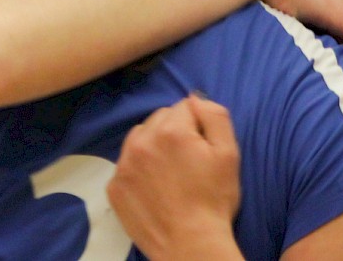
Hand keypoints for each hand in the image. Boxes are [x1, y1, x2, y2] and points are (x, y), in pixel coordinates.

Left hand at [109, 96, 242, 259]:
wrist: (189, 244)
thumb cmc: (214, 200)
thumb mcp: (229, 153)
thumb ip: (215, 115)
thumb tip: (196, 98)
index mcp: (171, 131)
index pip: (184, 107)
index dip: (197, 125)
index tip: (202, 147)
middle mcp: (141, 142)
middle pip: (159, 119)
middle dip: (173, 131)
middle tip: (187, 160)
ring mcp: (123, 165)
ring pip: (139, 138)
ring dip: (152, 145)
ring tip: (169, 171)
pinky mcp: (114, 187)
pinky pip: (126, 163)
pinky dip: (138, 168)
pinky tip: (154, 186)